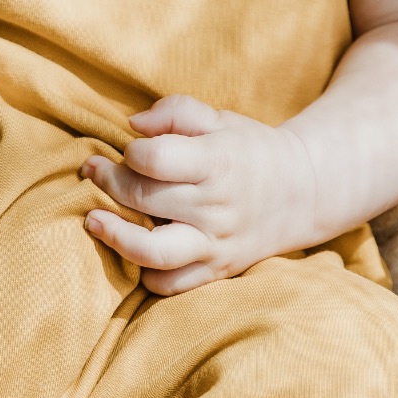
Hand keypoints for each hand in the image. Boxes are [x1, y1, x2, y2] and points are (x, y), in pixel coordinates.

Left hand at [81, 94, 317, 295]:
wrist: (303, 191)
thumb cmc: (250, 150)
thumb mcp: (220, 119)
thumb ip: (175, 112)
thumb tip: (133, 125)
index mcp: (217, 162)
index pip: (156, 159)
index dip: (132, 152)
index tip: (128, 149)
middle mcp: (215, 207)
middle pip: (145, 199)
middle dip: (108, 184)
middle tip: (93, 173)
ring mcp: (216, 243)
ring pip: (153, 252)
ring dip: (115, 236)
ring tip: (94, 220)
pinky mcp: (217, 269)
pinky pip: (172, 284)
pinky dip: (145, 274)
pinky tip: (135, 251)